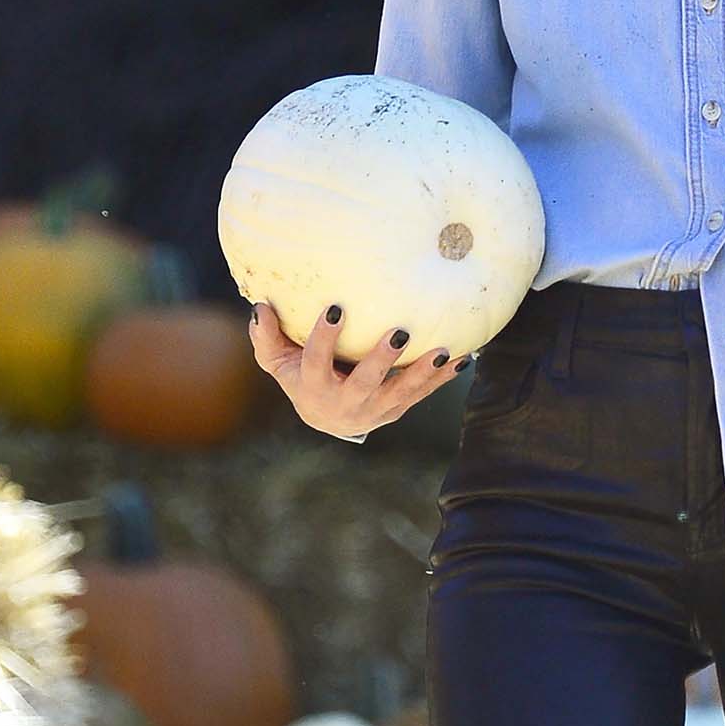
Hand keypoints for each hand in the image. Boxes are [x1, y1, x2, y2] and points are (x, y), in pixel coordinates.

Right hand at [247, 300, 467, 438]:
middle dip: (382, 360)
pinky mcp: (398, 409)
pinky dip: (444, 378)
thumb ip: (266, 337)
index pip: (317, 362)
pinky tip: (464, 358)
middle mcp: (347, 403)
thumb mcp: (277, 362)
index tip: (335, 308)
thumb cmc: (302, 378)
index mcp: (315, 388)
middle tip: (399, 332)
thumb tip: (260, 305)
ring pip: (402, 392)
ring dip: (424, 373)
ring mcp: (376, 409)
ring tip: (444, 351)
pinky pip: (424, 393)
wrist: (328, 419)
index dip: (324, 337)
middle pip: (365, 382)